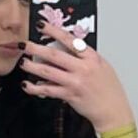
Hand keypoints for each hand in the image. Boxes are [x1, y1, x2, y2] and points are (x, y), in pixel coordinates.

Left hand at [20, 19, 135, 130]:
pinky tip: (28, 85)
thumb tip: (66, 49)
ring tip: (24, 62)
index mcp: (91, 57)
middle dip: (36, 48)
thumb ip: (84, 57)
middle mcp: (83, 68)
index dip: (53, 31)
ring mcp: (75, 82)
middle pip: (55, 55)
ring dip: (33, 67)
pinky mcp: (70, 95)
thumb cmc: (108, 89)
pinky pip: (49, 90)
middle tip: (24, 44)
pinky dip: (36, 88)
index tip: (42, 26)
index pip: (70, 40)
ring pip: (48, 72)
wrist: (113, 111)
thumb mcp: (101, 66)